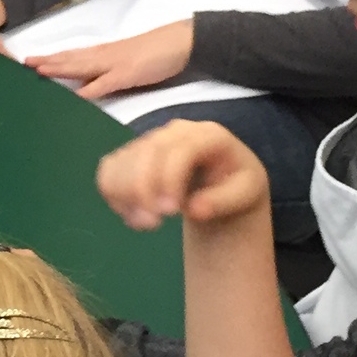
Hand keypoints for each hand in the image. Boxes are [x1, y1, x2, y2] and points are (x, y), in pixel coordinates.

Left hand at [25, 19, 194, 99]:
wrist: (181, 41)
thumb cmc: (156, 52)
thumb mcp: (126, 62)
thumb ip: (106, 72)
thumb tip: (87, 85)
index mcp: (104, 53)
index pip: (73, 55)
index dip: (53, 57)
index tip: (32, 60)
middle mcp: (104, 56)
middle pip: (70, 58)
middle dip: (47, 61)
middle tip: (23, 64)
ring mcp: (115, 64)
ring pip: (81, 66)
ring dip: (59, 68)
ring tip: (38, 70)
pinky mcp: (128, 75)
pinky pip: (104, 84)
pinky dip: (89, 90)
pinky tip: (74, 95)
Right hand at [95, 120, 270, 229]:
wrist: (224, 182)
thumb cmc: (237, 186)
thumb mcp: (247, 194)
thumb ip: (223, 201)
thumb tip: (195, 210)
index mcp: (208, 134)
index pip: (180, 151)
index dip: (169, 179)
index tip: (170, 214)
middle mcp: (175, 131)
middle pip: (146, 152)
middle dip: (143, 190)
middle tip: (153, 225)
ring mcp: (151, 140)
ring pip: (122, 160)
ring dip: (125, 196)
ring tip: (145, 224)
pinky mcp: (133, 153)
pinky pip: (109, 169)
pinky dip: (113, 195)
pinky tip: (132, 215)